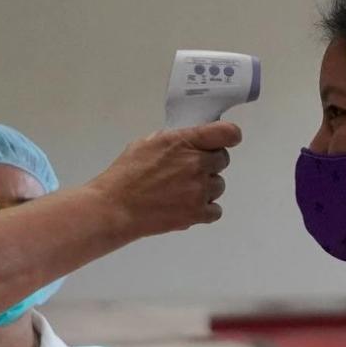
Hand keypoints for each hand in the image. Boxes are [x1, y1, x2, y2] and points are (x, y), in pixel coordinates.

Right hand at [90, 122, 241, 236]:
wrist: (116, 207)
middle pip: (222, 160)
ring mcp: (199, 190)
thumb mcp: (147, 143)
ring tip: (183, 191)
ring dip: (206, 187)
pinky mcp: (197, 213)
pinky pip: (215, 210)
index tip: (225, 140)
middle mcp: (197, 164)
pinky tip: (188, 206)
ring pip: (219, 185)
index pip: (227, 133)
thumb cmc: (125, 174)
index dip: (229, 136)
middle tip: (189, 170)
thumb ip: (174, 140)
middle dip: (209, 163)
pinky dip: (205, 209)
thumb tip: (190, 140)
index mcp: (185, 142)